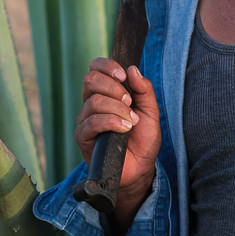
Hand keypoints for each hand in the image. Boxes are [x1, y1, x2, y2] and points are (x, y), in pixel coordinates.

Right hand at [75, 57, 160, 226]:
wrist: (140, 168)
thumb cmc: (143, 139)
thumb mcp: (151, 111)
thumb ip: (144, 89)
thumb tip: (132, 69)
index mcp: (105, 92)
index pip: (95, 68)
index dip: (107, 66)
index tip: (123, 76)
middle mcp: (91, 103)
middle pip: (90, 80)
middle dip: (113, 87)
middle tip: (129, 102)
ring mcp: (85, 120)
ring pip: (94, 101)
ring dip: (117, 109)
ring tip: (131, 122)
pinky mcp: (83, 137)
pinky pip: (92, 122)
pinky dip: (111, 122)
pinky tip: (124, 129)